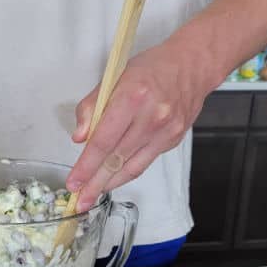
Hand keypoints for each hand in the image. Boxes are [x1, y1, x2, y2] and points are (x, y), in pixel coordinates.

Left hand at [66, 39, 208, 211]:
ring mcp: (165, 131)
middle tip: (81, 200)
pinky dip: (127, 172)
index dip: (86, 165)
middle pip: (117, 158)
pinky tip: (114, 178)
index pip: (103, 140)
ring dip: (110, 183)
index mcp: (133, 97)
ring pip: (132, 166)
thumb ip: (92, 106)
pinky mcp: (173, 140)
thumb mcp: (114, 77)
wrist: (192, 66)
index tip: (74, 180)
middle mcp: (152, 117)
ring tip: (93, 195)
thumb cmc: (152, 68)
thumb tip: (79, 137)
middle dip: (95, 183)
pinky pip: (145, 161)